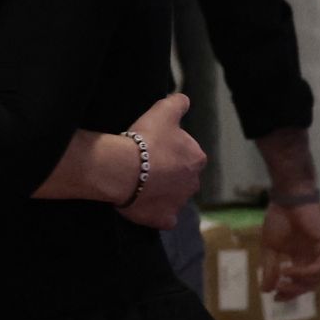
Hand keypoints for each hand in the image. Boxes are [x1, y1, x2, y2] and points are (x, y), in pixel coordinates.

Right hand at [115, 93, 204, 229]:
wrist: (123, 169)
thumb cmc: (145, 139)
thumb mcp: (163, 110)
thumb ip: (178, 102)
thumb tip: (184, 100)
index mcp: (196, 158)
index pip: (188, 153)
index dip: (171, 150)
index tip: (154, 147)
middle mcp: (193, 183)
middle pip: (183, 177)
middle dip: (169, 173)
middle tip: (146, 164)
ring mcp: (179, 203)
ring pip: (174, 197)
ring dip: (162, 192)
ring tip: (140, 183)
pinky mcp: (165, 219)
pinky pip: (164, 217)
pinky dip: (158, 213)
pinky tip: (144, 204)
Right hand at [261, 200, 319, 301]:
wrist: (287, 199)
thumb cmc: (279, 218)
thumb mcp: (270, 247)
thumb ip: (269, 268)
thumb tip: (265, 290)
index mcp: (302, 257)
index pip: (300, 281)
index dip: (289, 292)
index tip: (275, 298)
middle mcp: (313, 257)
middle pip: (310, 284)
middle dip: (294, 290)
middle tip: (278, 291)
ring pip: (317, 279)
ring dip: (298, 282)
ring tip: (281, 278)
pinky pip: (319, 266)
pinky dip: (304, 272)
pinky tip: (288, 270)